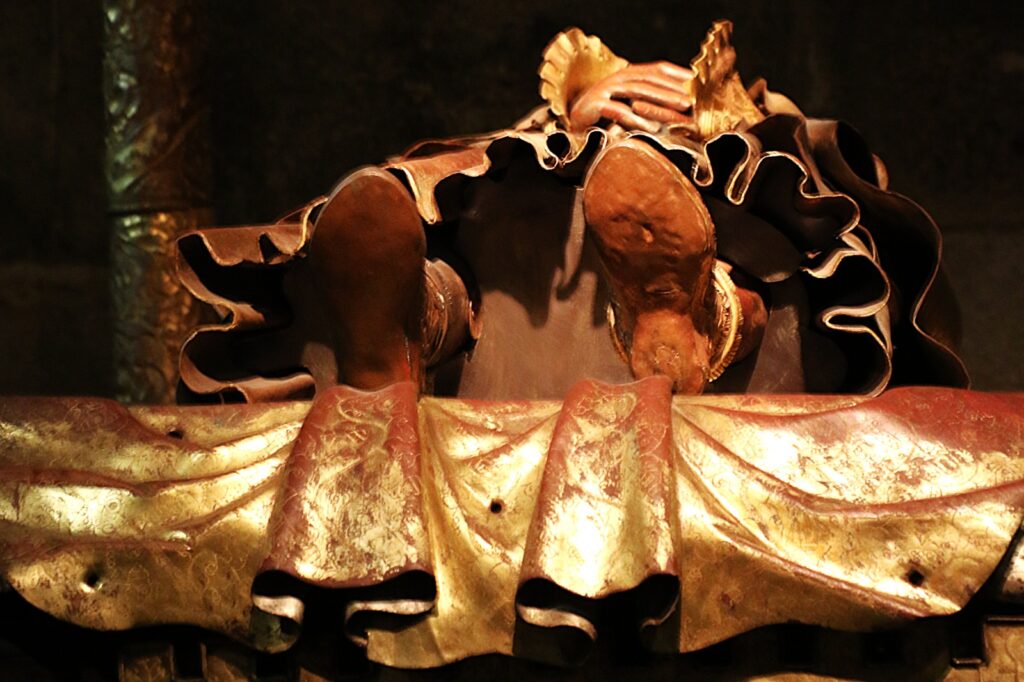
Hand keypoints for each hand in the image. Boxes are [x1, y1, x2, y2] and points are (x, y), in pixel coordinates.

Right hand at [568, 61, 693, 132]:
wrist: (570, 128)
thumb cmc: (601, 119)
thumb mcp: (626, 106)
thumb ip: (644, 101)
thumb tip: (675, 105)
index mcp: (624, 75)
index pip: (653, 69)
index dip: (673, 73)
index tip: (692, 80)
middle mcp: (615, 78)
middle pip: (648, 80)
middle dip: (670, 91)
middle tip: (689, 102)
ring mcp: (604, 90)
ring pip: (637, 93)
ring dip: (659, 103)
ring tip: (677, 113)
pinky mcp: (594, 105)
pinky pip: (618, 111)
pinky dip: (635, 119)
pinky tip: (650, 128)